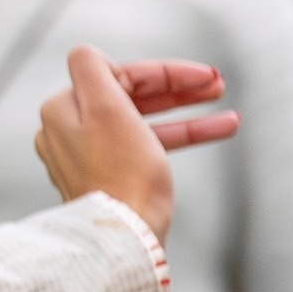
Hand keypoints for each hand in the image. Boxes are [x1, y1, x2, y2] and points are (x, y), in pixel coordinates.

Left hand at [35, 46, 240, 243]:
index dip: (165, 72)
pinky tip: (219, 130)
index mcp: (63, 110)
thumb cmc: (121, 175)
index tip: (204, 76)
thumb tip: (89, 54)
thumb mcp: (106, 108)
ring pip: (143, 121)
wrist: (126, 237)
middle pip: (131, 96)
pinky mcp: (107, 177)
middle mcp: (67, 131)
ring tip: (229, 113)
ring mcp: (87, 156)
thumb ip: (93, 69)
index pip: (120, 75)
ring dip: (188, 113)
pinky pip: (146, 146)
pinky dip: (180, 137)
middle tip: (219, 85)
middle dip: (178, 90)